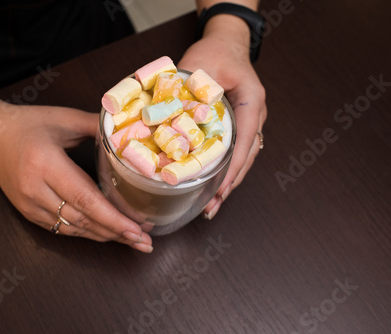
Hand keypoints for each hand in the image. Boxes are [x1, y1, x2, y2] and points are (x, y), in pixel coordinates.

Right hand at [0, 104, 152, 252]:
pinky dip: (86, 233)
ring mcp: (29, 204)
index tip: (137, 229)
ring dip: (104, 236)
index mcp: (45, 163)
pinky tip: (106, 234)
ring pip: (72, 229)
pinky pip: (61, 229)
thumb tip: (128, 132)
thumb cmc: (27, 124)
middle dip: (116, 233)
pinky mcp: (28, 212)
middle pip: (81, 219)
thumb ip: (96, 126)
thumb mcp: (63, 118)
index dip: (112, 218)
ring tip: (132, 241)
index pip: (84, 198)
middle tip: (144, 241)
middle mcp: (35, 189)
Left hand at [178, 22, 266, 219]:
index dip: (233, 165)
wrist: (226, 44)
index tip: (221, 186)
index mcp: (252, 101)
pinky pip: (236, 152)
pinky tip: (213, 185)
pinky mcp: (238, 127)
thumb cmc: (216, 51)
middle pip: (247, 155)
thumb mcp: (200, 65)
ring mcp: (250, 122)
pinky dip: (225, 170)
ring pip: (243, 158)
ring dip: (228, 182)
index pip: (246, 138)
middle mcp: (256, 115)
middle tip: (212, 205)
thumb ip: (187, 90)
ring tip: (212, 205)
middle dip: (230, 182)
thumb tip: (163, 118)